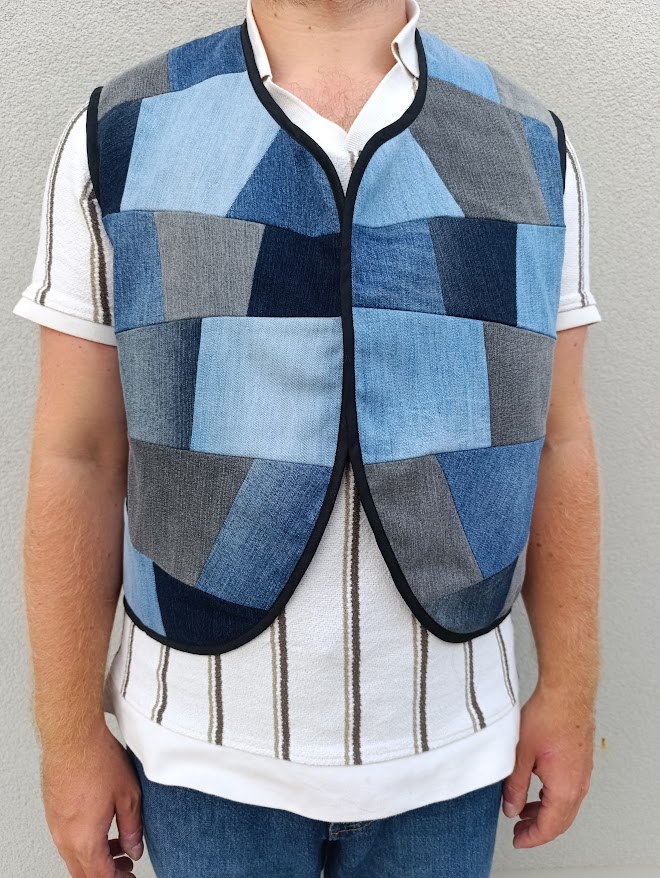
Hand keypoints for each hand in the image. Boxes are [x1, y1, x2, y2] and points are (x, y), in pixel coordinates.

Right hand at [41, 723, 143, 876]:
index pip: (100, 876)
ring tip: (118, 843)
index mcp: (85, 839)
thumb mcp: (128, 796)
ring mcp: (56, 825)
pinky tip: (101, 825)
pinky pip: (67, 839)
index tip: (129, 875)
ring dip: (95, 857)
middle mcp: (65, 837)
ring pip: (74, 856)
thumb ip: (132, 828)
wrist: (72, 737)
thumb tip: (134, 849)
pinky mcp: (53, 811)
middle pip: (84, 872)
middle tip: (124, 867)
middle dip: (106, 873)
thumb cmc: (98, 760)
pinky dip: (85, 842)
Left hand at [502, 683, 594, 847]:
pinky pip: (570, 792)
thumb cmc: (547, 716)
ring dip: (546, 814)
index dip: (532, 838)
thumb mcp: (521, 754)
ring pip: (566, 807)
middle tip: (519, 830)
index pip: (549, 827)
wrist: (566, 693)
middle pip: (560, 821)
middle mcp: (578, 785)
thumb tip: (511, 808)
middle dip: (538, 829)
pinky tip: (539, 791)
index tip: (518, 840)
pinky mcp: (581, 763)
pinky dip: (554, 800)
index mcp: (564, 788)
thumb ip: (515, 785)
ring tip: (524, 811)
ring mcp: (582, 774)